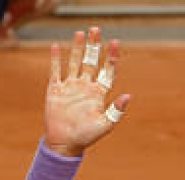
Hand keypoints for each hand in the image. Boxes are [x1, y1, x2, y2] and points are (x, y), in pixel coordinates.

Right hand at [44, 27, 130, 156]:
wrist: (65, 144)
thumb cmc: (87, 136)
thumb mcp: (105, 124)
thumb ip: (116, 111)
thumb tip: (129, 96)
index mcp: (98, 93)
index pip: (107, 70)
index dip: (111, 57)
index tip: (115, 43)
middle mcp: (85, 86)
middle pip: (90, 61)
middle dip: (94, 46)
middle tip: (96, 30)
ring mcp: (70, 86)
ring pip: (74, 62)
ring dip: (77, 48)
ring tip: (80, 33)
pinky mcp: (55, 90)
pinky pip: (56, 71)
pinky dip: (56, 59)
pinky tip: (56, 46)